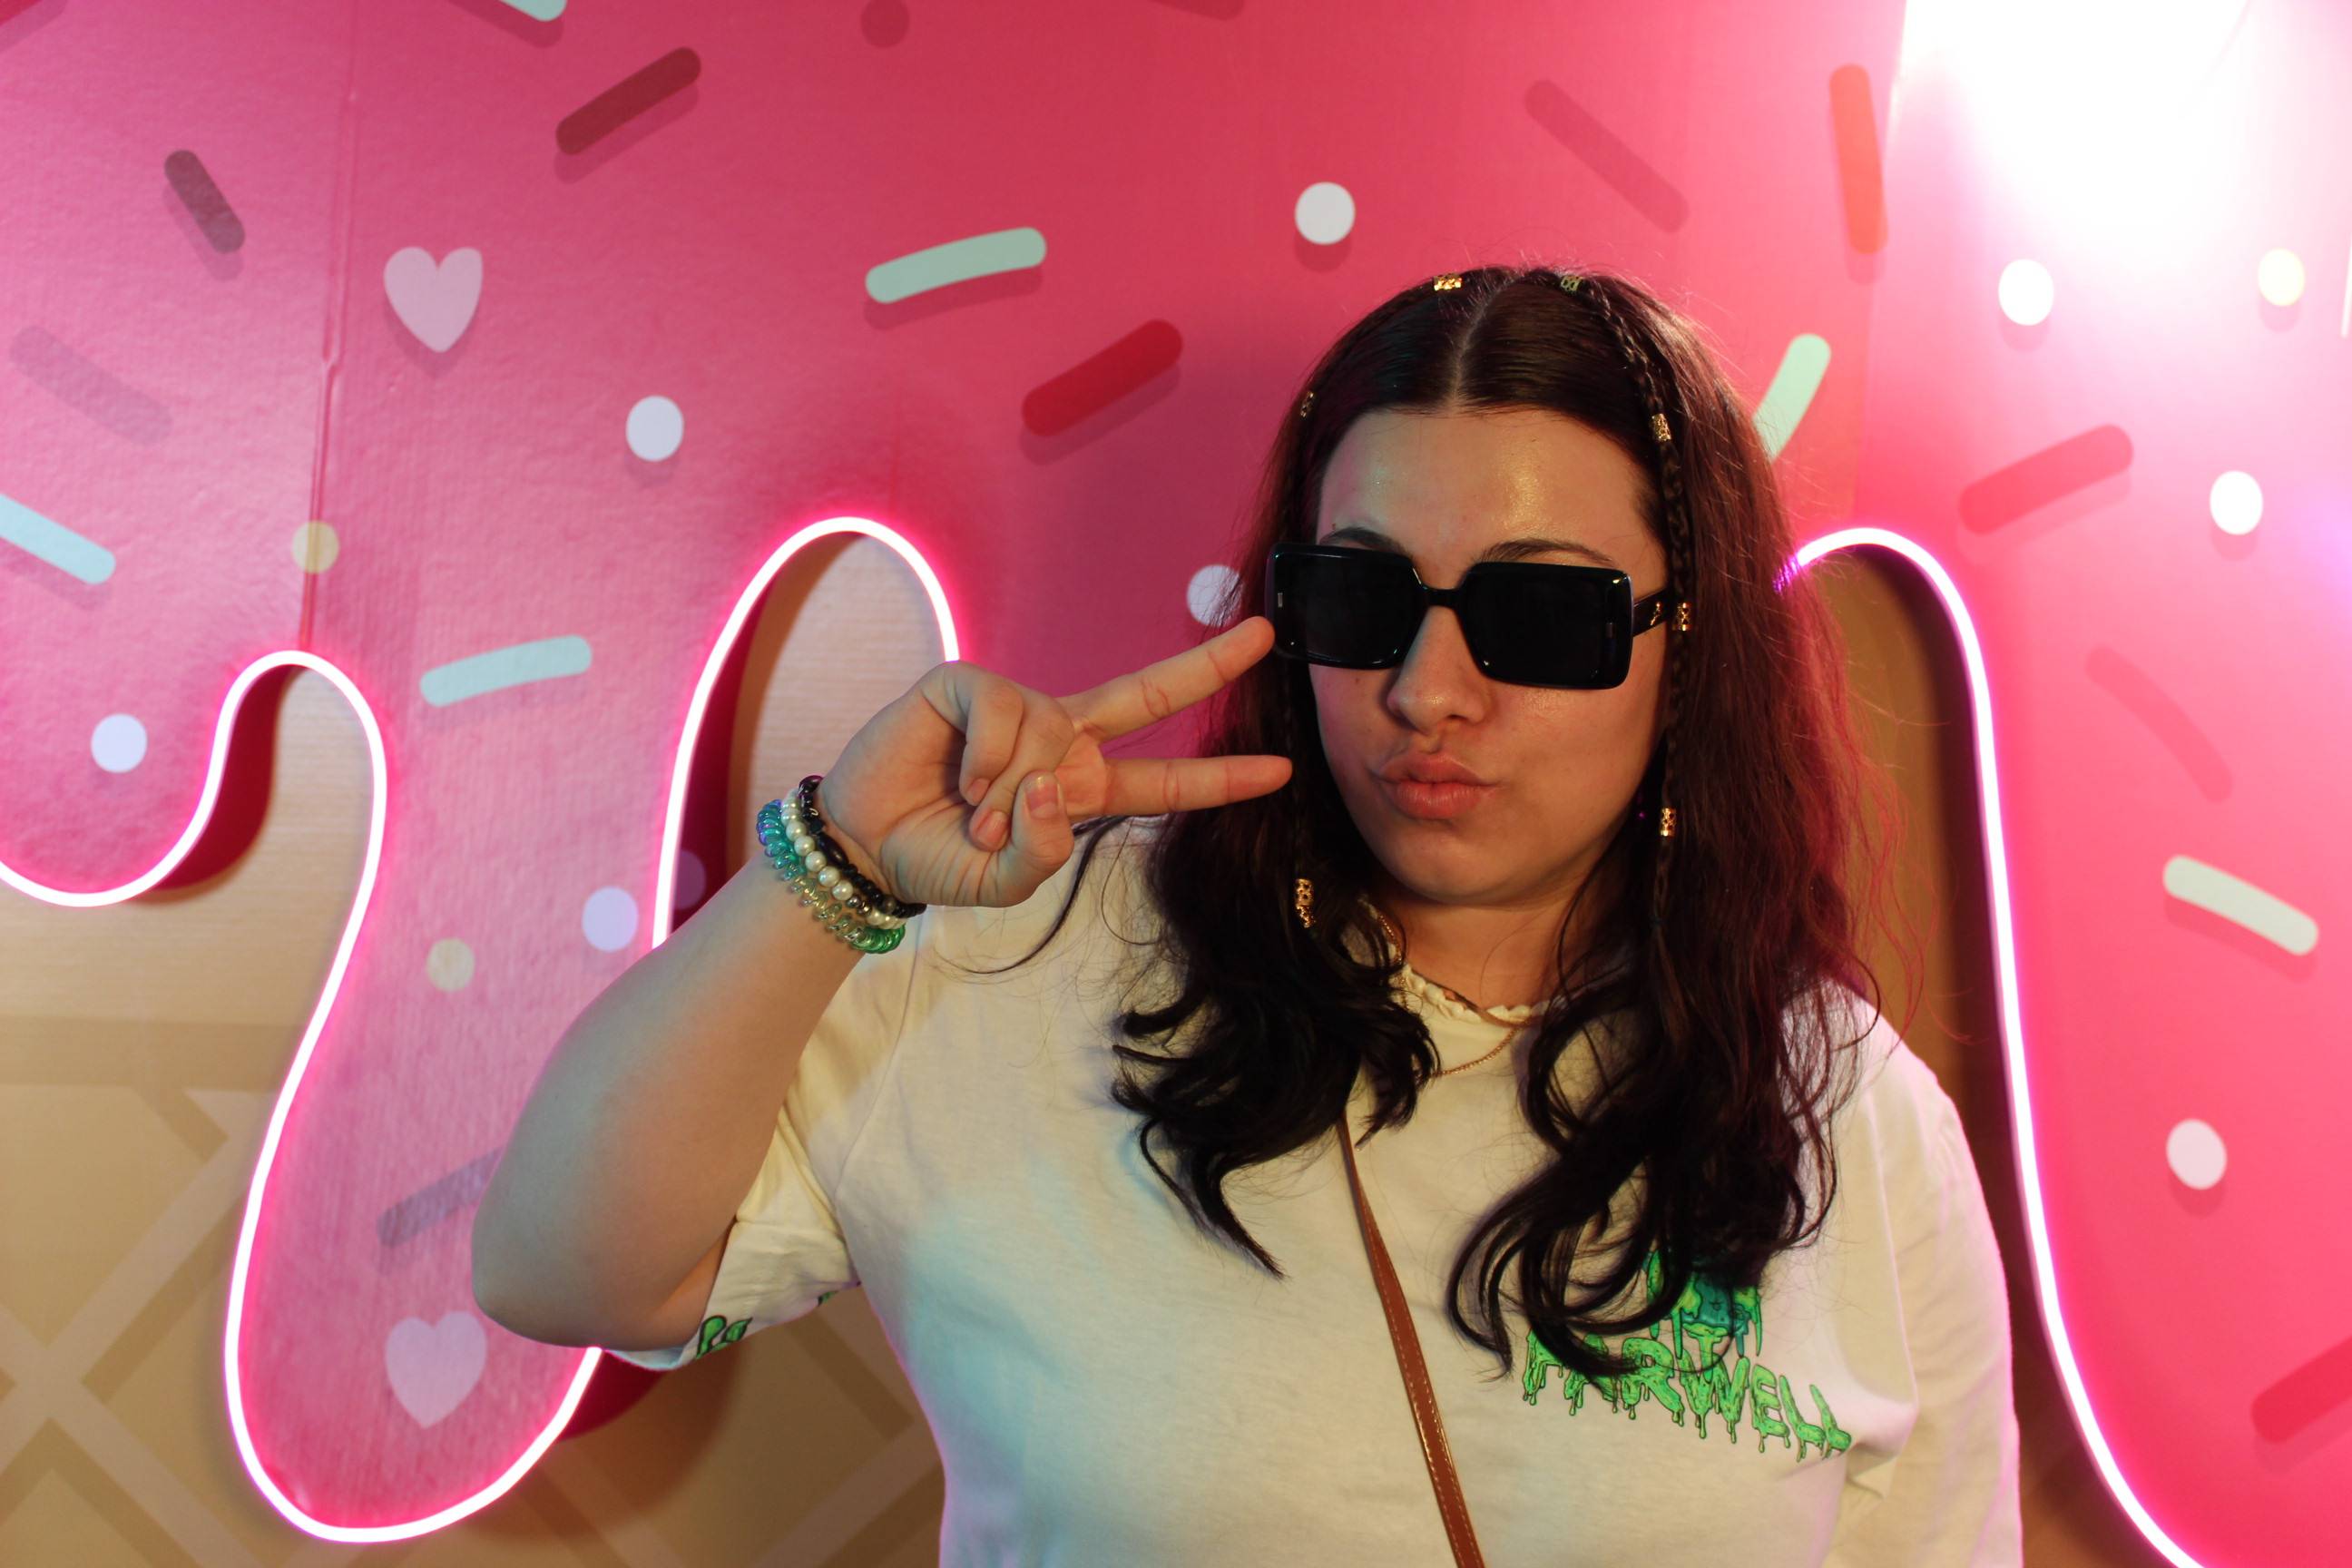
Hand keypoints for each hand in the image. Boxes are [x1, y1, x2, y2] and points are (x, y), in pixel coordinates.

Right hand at [809, 615, 1292, 909]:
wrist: (865, 843)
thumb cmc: (939, 859)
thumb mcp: (1002, 883)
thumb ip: (1042, 853)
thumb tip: (1053, 785)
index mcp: (1082, 788)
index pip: (1163, 780)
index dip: (1219, 778)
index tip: (1280, 770)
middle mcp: (1060, 738)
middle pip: (1147, 696)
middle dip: (1207, 664)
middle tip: (1265, 632)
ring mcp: (1017, 708)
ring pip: (1050, 732)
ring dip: (1009, 788)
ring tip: (970, 814)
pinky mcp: (968, 684)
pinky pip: (1003, 709)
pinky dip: (984, 755)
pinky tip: (957, 777)